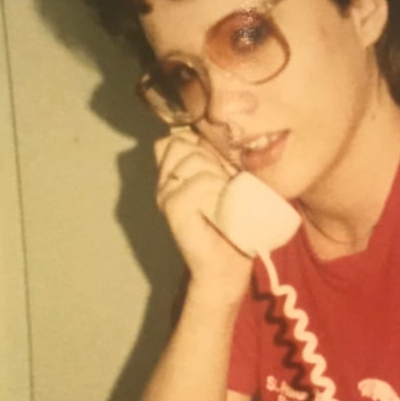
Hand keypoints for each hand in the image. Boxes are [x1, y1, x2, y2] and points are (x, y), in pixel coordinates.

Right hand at [154, 129, 252, 297]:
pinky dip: (216, 187)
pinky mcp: (173, 209)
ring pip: (190, 159)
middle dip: (209, 154)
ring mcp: (166, 195)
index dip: (200, 141)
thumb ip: (219, 160)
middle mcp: (165, 181)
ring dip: (216, 172)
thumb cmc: (234, 224)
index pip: (177, 136)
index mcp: (176, 173)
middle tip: (225, 180)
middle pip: (179, 142)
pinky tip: (223, 202)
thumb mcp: (230, 183)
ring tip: (226, 193)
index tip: (222, 163)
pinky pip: (197, 182)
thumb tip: (222, 135)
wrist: (229, 265)